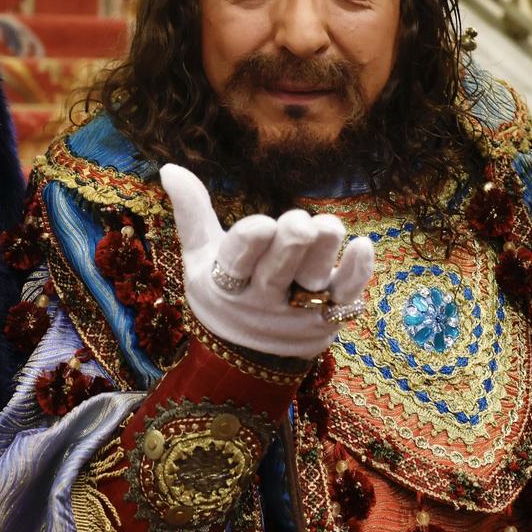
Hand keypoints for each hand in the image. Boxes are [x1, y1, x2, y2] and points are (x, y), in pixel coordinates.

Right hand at [159, 164, 374, 361]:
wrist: (246, 364)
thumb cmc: (224, 294)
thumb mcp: (200, 258)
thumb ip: (191, 212)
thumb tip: (167, 167)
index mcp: (225, 282)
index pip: (237, 261)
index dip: (250, 243)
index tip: (262, 225)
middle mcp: (263, 299)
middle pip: (279, 271)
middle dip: (291, 243)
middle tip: (299, 222)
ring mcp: (299, 312)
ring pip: (314, 281)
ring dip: (325, 252)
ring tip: (331, 225)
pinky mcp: (330, 317)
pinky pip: (347, 295)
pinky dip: (357, 272)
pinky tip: (363, 245)